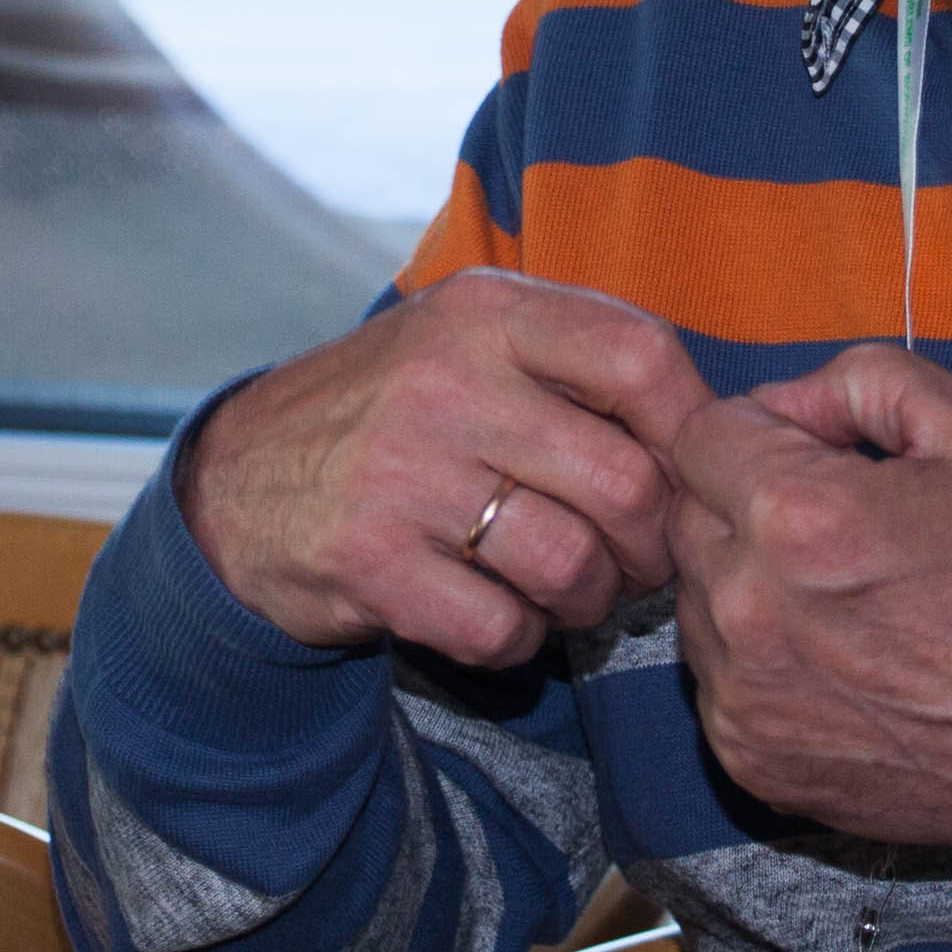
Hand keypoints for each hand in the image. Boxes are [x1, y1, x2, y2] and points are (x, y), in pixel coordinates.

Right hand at [179, 272, 716, 667]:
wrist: (234, 484)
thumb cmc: (392, 413)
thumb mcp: (468, 339)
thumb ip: (577, 356)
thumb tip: (717, 426)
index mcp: (485, 311)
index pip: (642, 356)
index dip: (693, 429)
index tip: (687, 471)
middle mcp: (446, 381)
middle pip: (627, 481)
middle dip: (652, 544)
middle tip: (634, 559)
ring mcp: (403, 473)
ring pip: (572, 564)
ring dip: (589, 600)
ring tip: (569, 589)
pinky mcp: (370, 563)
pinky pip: (502, 628)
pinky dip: (519, 640)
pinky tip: (498, 615)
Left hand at [668, 346, 951, 855]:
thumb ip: (865, 380)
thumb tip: (789, 400)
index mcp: (797, 516)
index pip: (701, 436)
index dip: (761, 433)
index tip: (807, 457)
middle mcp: (750, 608)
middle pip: (687, 514)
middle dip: (745, 503)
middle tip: (834, 527)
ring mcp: (742, 690)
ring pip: (697, 598)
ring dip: (747, 583)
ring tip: (842, 599)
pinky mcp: (746, 750)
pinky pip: (717, 676)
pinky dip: (761, 660)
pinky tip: (837, 659)